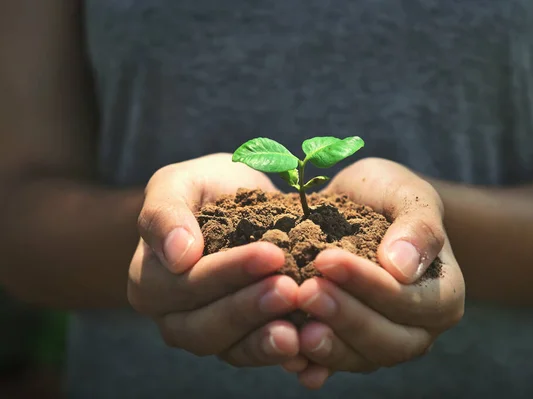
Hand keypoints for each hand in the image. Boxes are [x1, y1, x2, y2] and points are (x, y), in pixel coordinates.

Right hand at [127, 153, 306, 369]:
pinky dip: (283, 355)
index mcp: (152, 282)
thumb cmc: (204, 188)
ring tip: (299, 327)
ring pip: (232, 349)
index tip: (271, 254)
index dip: (229, 272)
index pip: (188, 284)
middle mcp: (174, 317)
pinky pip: (258, 356)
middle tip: (291, 289)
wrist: (235, 203)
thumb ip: (165, 214)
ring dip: (266, 339)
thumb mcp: (179, 183)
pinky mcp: (241, 343)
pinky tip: (308, 348)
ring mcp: (208, 335)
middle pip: (206, 326)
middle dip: (250, 308)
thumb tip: (177, 256)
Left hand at [293, 158, 464, 388]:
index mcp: (442, 295)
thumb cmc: (385, 195)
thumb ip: (418, 226)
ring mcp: (382, 343)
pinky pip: (332, 365)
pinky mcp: (349, 349)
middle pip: (388, 340)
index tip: (327, 260)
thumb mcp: (405, 193)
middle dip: (345, 317)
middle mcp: (418, 329)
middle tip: (305, 291)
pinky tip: (289, 357)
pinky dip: (312, 365)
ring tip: (296, 329)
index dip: (369, 285)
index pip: (410, 301)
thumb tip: (403, 268)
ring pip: (360, 359)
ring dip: (328, 346)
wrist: (354, 206)